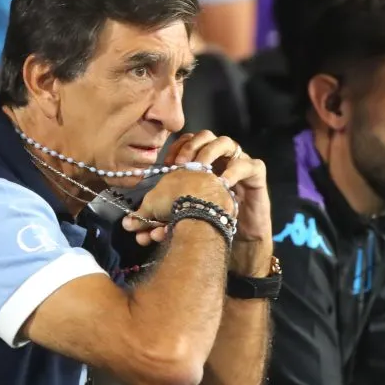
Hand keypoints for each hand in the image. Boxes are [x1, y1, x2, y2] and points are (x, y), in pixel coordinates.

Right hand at [124, 167, 231, 245]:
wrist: (202, 206)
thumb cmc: (173, 197)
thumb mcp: (150, 203)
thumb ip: (139, 214)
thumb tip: (126, 224)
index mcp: (183, 174)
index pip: (162, 196)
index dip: (149, 213)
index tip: (140, 227)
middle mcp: (198, 185)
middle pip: (172, 210)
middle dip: (154, 226)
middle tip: (143, 238)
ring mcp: (211, 201)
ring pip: (184, 219)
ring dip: (164, 230)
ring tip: (155, 238)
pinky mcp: (221, 216)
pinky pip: (198, 224)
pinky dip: (184, 232)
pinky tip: (172, 238)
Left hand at [164, 131, 272, 274]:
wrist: (238, 248)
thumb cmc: (209, 231)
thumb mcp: (177, 222)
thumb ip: (155, 219)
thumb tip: (129, 225)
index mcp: (201, 167)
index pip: (188, 143)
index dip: (177, 149)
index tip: (167, 166)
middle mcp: (219, 163)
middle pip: (206, 137)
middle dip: (192, 147)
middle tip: (183, 164)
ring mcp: (239, 168)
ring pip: (229, 143)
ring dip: (212, 152)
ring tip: (203, 168)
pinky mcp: (256, 178)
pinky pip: (250, 164)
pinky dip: (236, 169)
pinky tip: (224, 181)